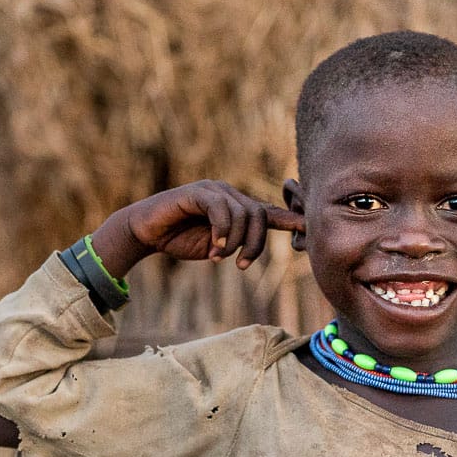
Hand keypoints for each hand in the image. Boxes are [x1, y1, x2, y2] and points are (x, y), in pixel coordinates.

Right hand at [91, 180, 304, 277]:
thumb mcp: (216, 246)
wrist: (147, 232)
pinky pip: (221, 209)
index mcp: (235, 206)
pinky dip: (222, 231)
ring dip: (235, 243)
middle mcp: (228, 193)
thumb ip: (237, 243)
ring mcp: (213, 189)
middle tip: (241, 266)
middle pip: (259, 215)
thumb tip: (253, 248)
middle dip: (255, 245)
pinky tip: (214, 247)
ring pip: (243, 214)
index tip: (310, 228)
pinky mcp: (197, 192)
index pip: (268, 212)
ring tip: (221, 258)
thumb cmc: (180, 239)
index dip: (290, 220)